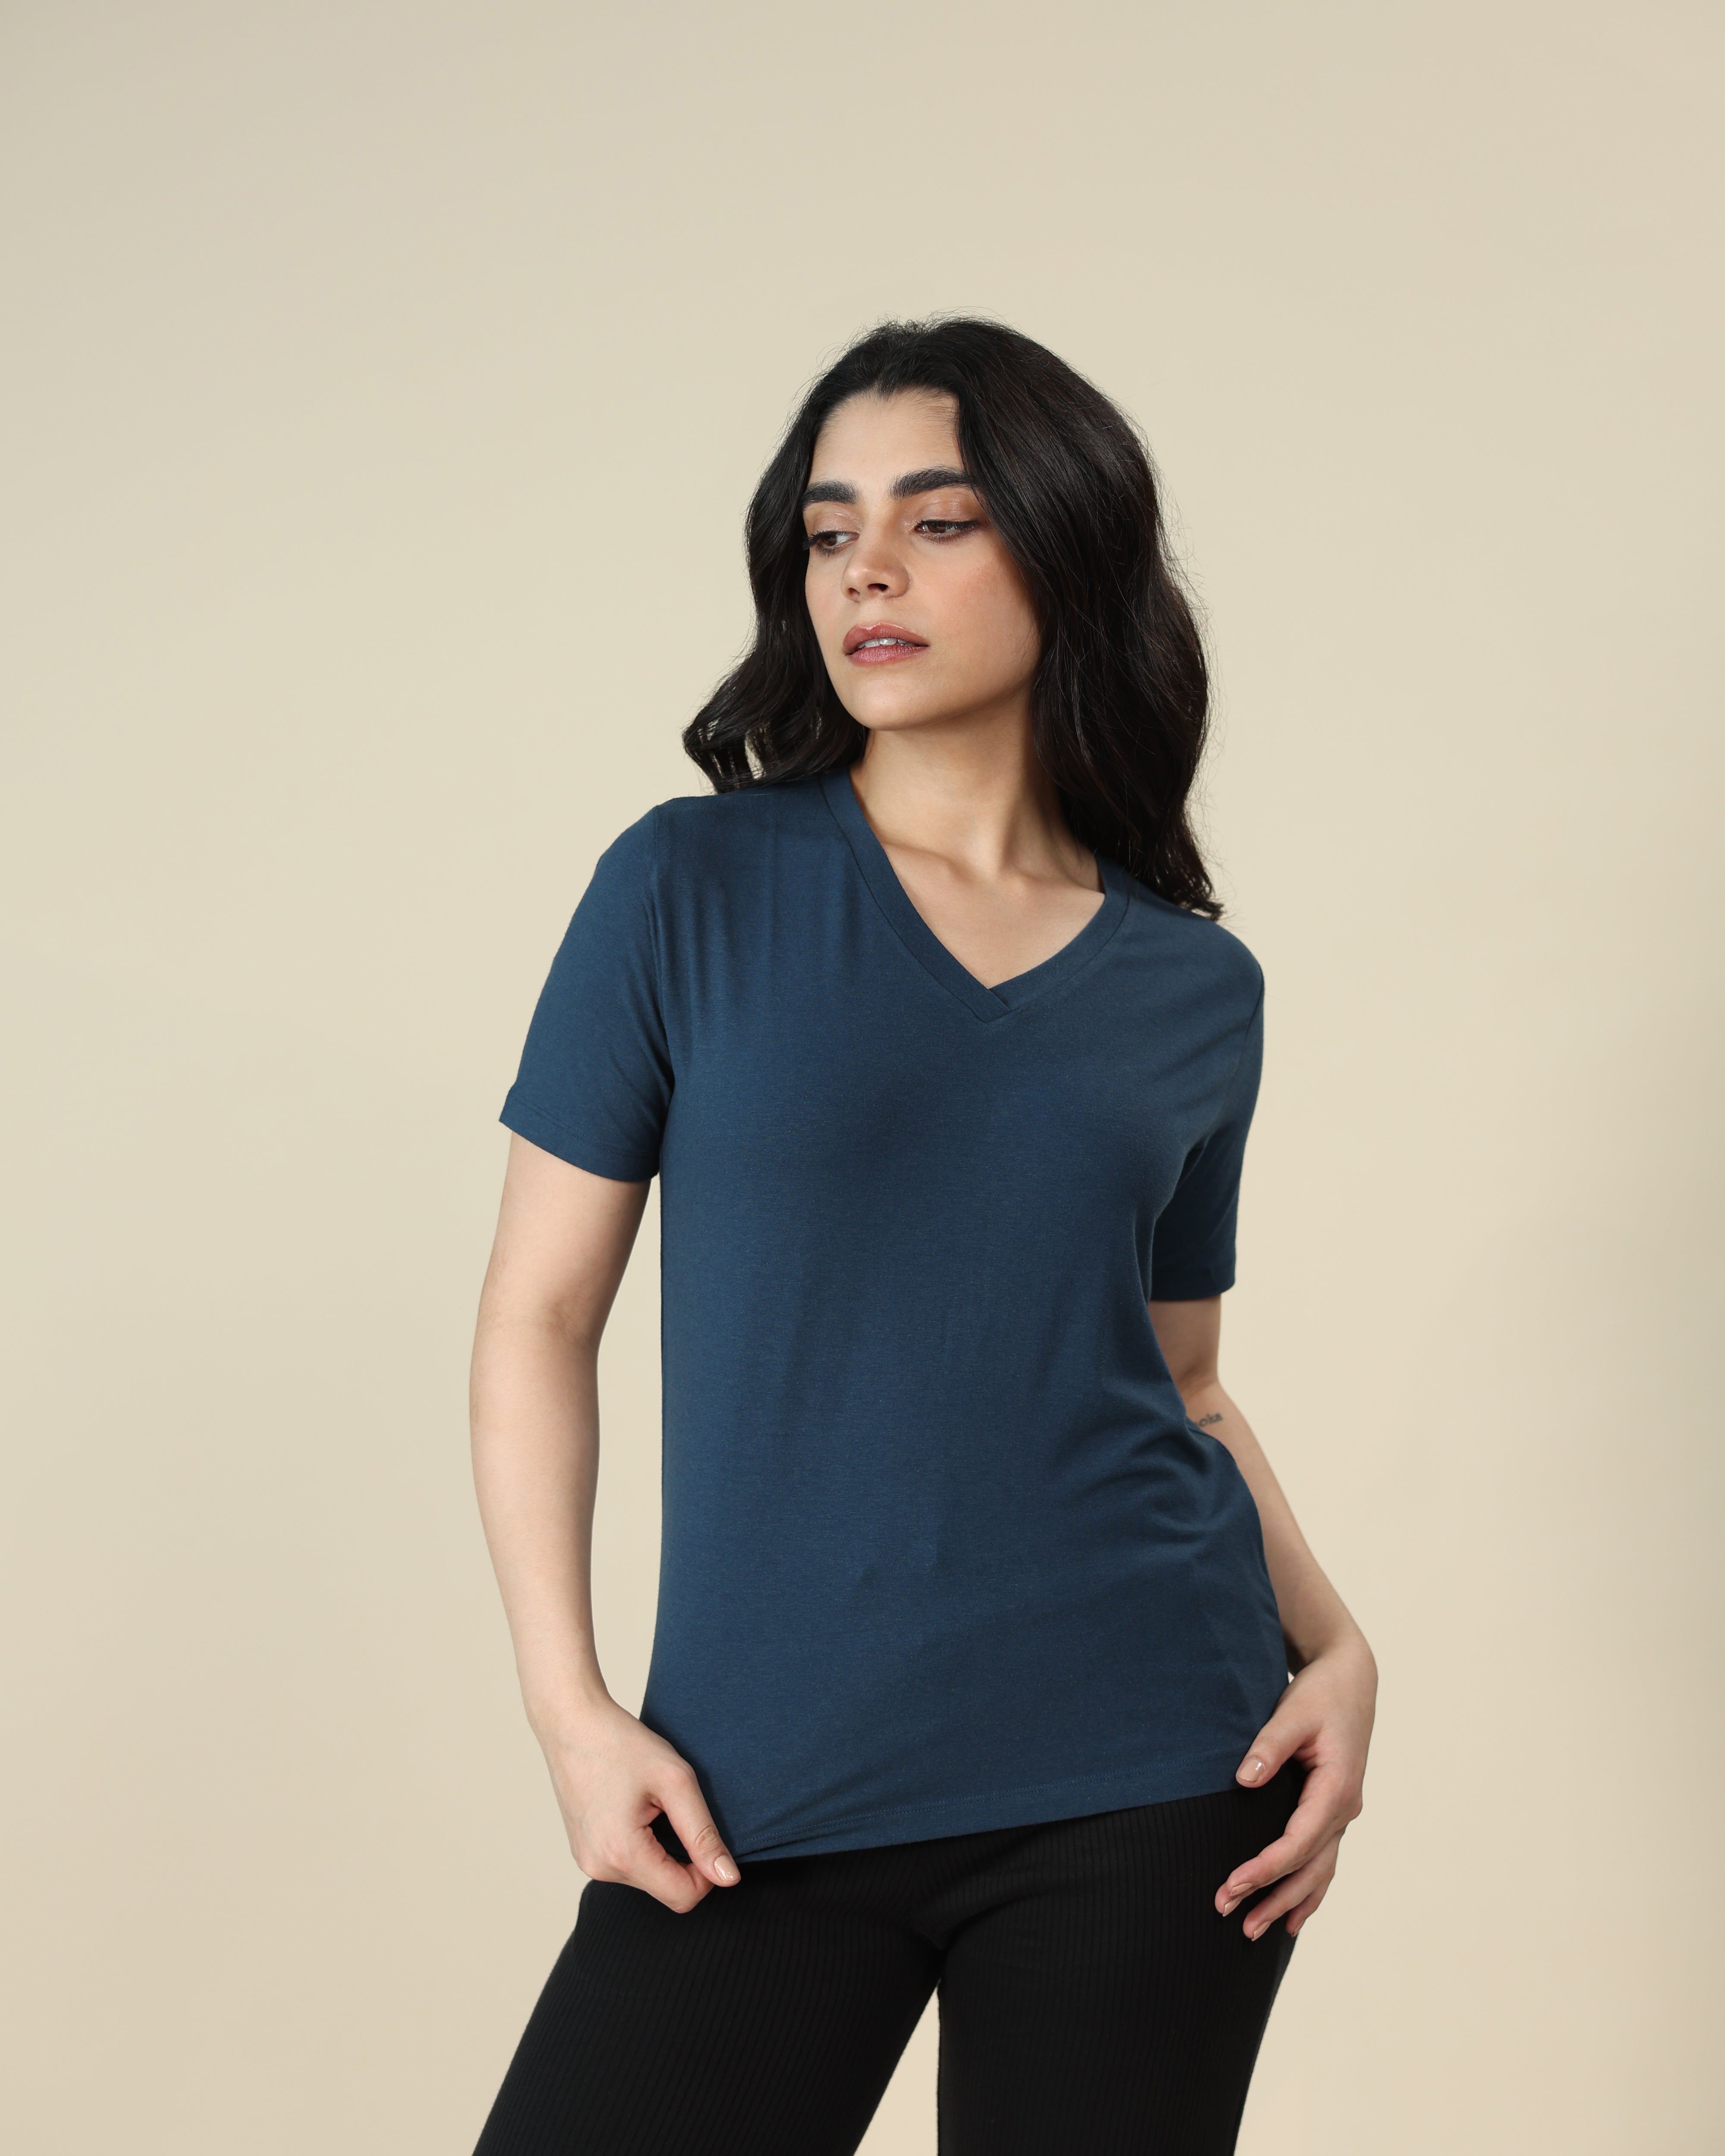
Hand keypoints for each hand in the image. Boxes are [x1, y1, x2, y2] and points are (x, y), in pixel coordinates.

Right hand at [539, 1695, 740, 1912]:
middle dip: (683, 1858)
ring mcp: (587, 1862)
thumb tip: (728, 1878)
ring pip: (647, 1878)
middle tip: (675, 1808)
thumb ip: (703, 1834)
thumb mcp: (675, 1781)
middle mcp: (600, 1869)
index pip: (683, 1897)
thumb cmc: (623, 1744)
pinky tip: (635, 1809)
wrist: (571, 1722)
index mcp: (622, 1855)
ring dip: (662, 1850)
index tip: (705, 1832)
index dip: (708, 1872)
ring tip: (651, 1805)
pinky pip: (627, 1865)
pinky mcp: (584, 1852)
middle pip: (666, 1889)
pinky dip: (642, 1845)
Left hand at [1215, 1630, 1375, 1940]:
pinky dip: (1308, 1890)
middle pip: (1308, 1867)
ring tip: (1256, 1932)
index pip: (1299, 1842)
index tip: (1233, 1884)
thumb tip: (1244, 1780)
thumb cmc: (1321, 1694)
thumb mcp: (1293, 1712)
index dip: (1266, 1868)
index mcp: (1337, 1788)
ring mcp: (1342, 1813)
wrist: (1351, 1679)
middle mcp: (1344, 1808)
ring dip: (1289, 1902)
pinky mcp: (1333, 1811)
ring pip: (1318, 1871)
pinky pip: (1322, 1860)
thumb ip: (1268, 1747)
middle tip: (1230, 1917)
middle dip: (1271, 1896)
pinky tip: (1294, 1917)